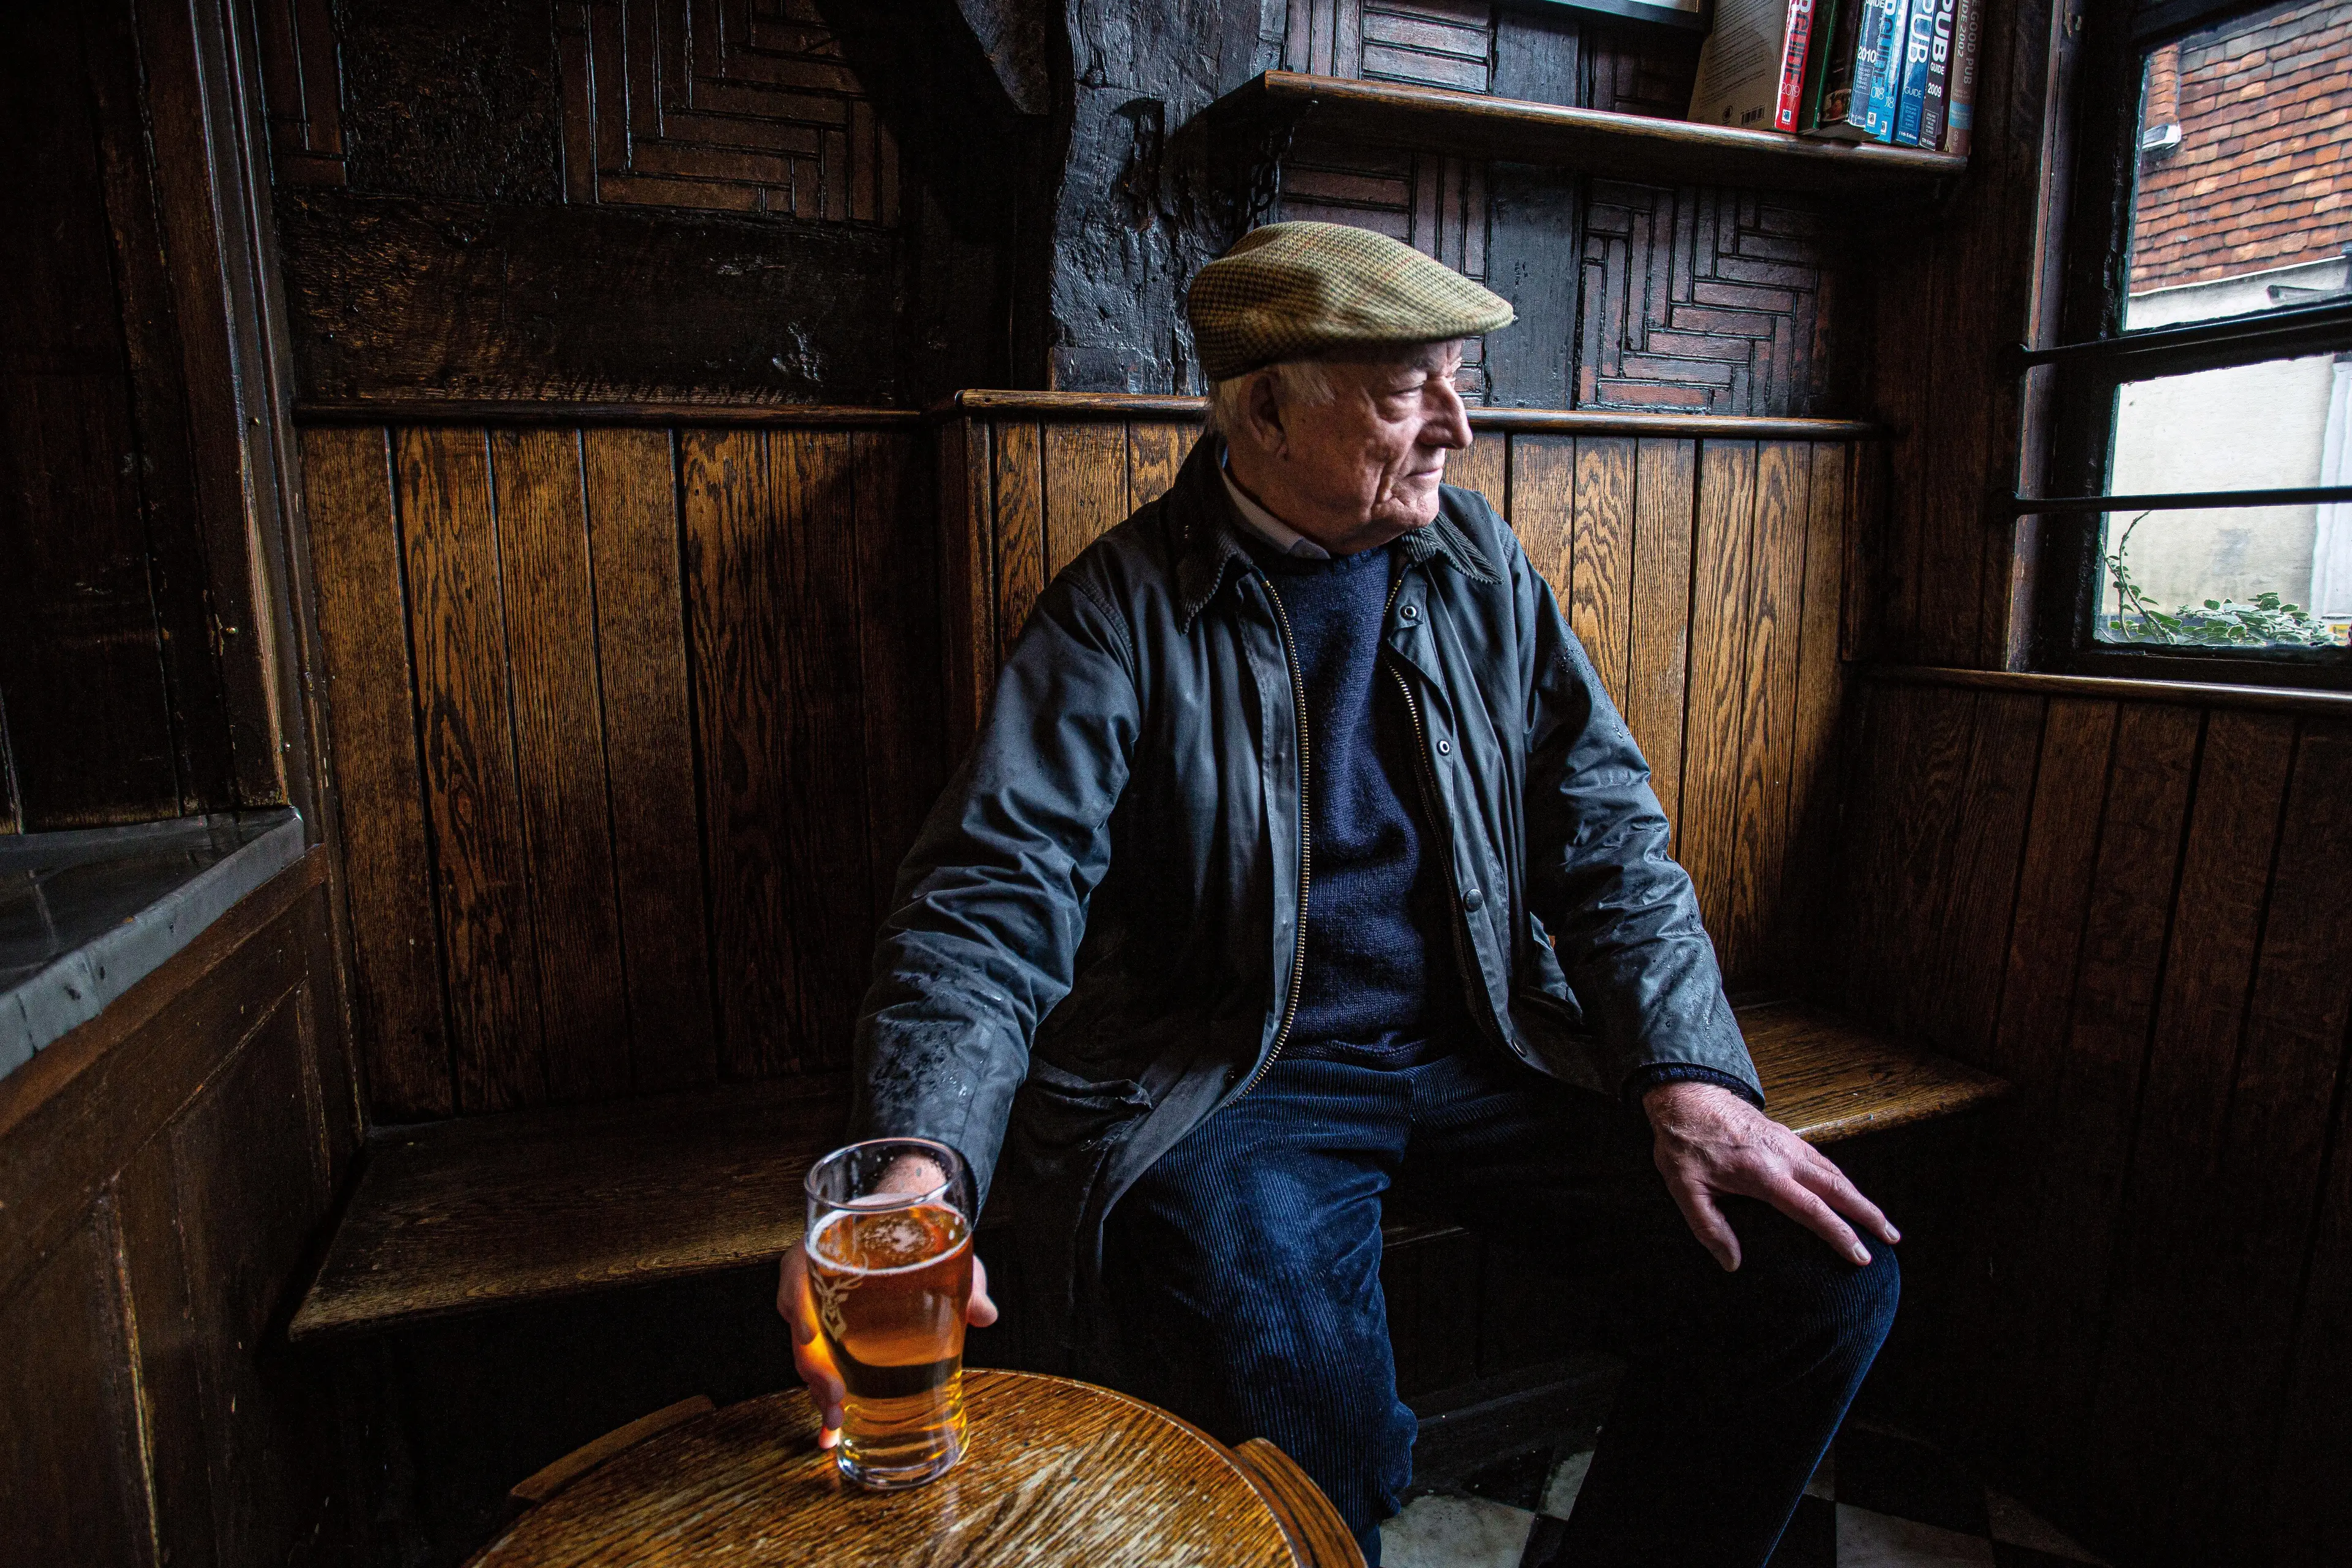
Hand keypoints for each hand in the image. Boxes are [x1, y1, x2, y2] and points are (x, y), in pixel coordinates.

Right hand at [776, 1150, 999, 1450]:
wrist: (905, 1221)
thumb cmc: (915, 1229)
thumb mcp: (943, 1244)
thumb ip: (963, 1278)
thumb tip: (985, 1314)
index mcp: (828, 1243)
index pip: (798, 1268)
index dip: (798, 1298)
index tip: (809, 1333)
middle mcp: (812, 1276)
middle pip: (799, 1322)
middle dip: (812, 1365)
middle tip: (835, 1399)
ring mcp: (818, 1307)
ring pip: (806, 1350)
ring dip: (818, 1389)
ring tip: (835, 1424)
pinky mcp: (831, 1333)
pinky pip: (821, 1363)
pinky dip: (825, 1396)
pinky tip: (834, 1431)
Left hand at [1643, 1080, 1898, 1271]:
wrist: (1684, 1095)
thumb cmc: (1683, 1143)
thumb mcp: (1685, 1189)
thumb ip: (1709, 1228)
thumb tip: (1731, 1263)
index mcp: (1764, 1174)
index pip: (1813, 1210)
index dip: (1840, 1234)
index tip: (1862, 1256)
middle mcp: (1784, 1156)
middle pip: (1838, 1188)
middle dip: (1868, 1214)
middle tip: (1892, 1238)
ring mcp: (1787, 1143)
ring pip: (1834, 1171)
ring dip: (1859, 1195)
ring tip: (1878, 1219)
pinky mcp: (1784, 1134)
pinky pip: (1821, 1159)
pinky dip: (1840, 1177)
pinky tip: (1845, 1189)